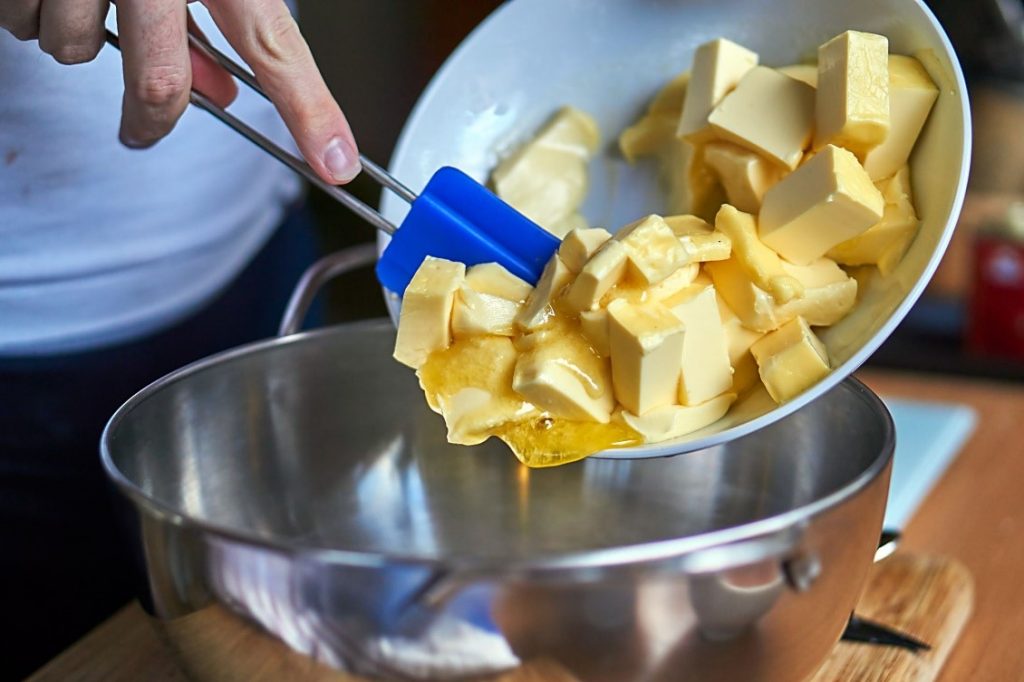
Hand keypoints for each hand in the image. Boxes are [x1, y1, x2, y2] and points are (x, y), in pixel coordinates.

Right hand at [0, 0, 360, 183]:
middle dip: (153, 119)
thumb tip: (222, 91)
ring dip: (82, 39)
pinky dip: (37, 12)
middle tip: (145, 129)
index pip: (274, 46)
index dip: (310, 112)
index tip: (333, 162)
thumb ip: (222, 16)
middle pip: (161, 82)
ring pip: (78, 49)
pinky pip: (23, 21)